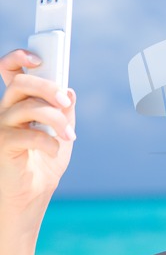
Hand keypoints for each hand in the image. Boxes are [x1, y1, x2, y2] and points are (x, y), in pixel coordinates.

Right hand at [0, 49, 76, 207]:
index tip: (37, 57)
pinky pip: (28, 134)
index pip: (11, 73)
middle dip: (48, 87)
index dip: (18, 59)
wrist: (32, 197)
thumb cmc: (44, 163)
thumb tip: (69, 91)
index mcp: (19, 104)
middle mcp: (5, 111)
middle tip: (65, 101)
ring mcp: (1, 127)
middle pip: (21, 83)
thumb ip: (65, 112)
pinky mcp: (2, 145)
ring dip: (57, 119)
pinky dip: (48, 141)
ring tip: (70, 135)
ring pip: (28, 107)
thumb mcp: (62, 133)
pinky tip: (55, 149)